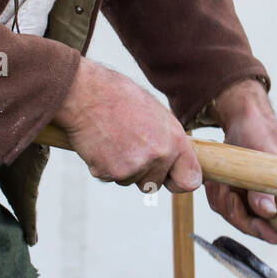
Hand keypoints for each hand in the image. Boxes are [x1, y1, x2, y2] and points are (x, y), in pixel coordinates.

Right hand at [53, 58, 202, 195]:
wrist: (86, 93)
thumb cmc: (118, 96)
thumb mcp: (155, 113)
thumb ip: (167, 140)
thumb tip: (172, 159)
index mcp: (174, 139)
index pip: (190, 180)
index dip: (178, 181)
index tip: (170, 179)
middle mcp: (158, 156)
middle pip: (154, 184)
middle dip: (143, 172)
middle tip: (128, 145)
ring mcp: (133, 166)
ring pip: (130, 181)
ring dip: (121, 167)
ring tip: (113, 138)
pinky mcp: (109, 172)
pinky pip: (109, 178)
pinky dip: (103, 165)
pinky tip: (100, 143)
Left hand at [202, 79, 276, 244]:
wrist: (242, 120)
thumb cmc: (260, 131)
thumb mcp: (263, 153)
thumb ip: (264, 185)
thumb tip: (268, 213)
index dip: (275, 233)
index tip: (255, 221)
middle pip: (262, 230)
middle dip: (240, 214)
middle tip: (230, 194)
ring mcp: (261, 201)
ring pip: (240, 221)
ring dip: (226, 202)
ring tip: (224, 180)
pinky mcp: (244, 198)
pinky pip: (227, 209)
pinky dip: (218, 196)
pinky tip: (219, 179)